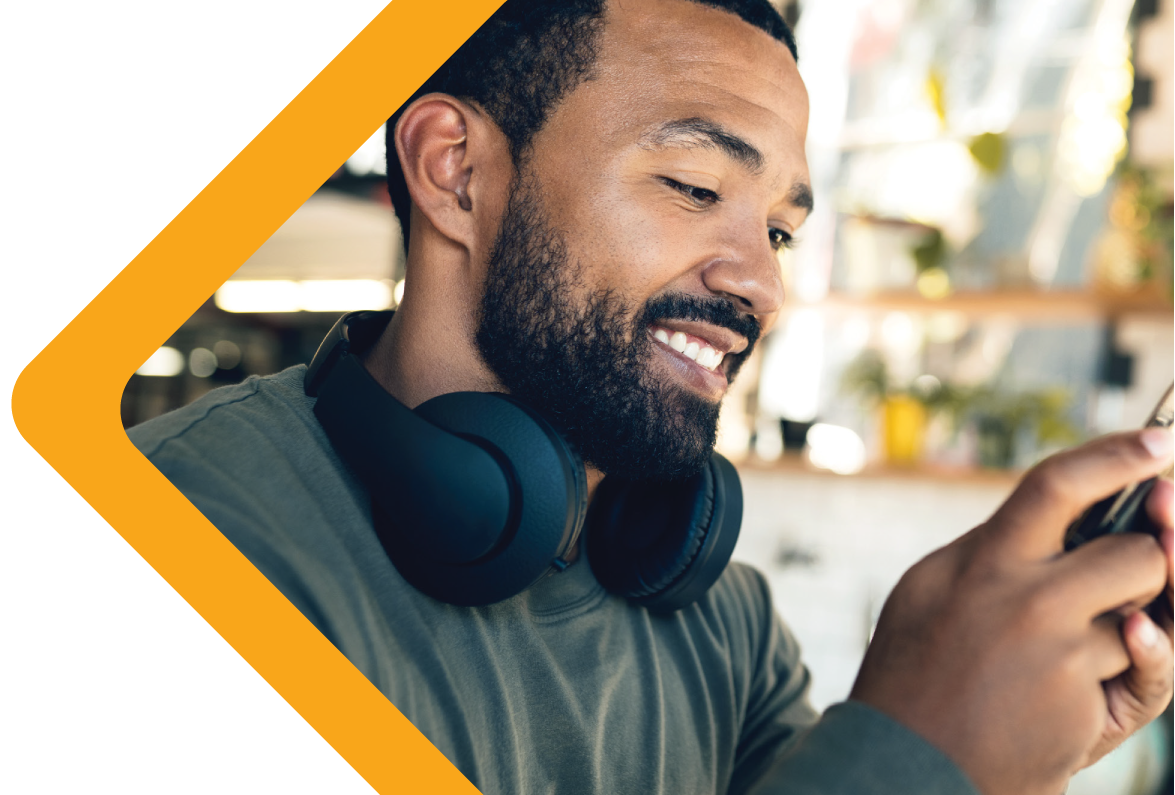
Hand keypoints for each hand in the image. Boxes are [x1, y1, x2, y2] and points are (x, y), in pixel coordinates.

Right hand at [849, 428, 1174, 794]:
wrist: (907, 767)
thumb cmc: (914, 672)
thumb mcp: (929, 591)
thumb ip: (991, 548)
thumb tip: (1061, 508)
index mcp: (980, 564)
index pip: (1055, 485)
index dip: (1115, 456)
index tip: (1161, 441)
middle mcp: (1023, 602)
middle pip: (1136, 552)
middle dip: (1148, 560)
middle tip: (1124, 575)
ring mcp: (1061, 657)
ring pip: (1147, 613)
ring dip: (1124, 625)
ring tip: (1066, 651)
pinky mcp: (1086, 705)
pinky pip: (1144, 667)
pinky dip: (1130, 666)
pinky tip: (1091, 674)